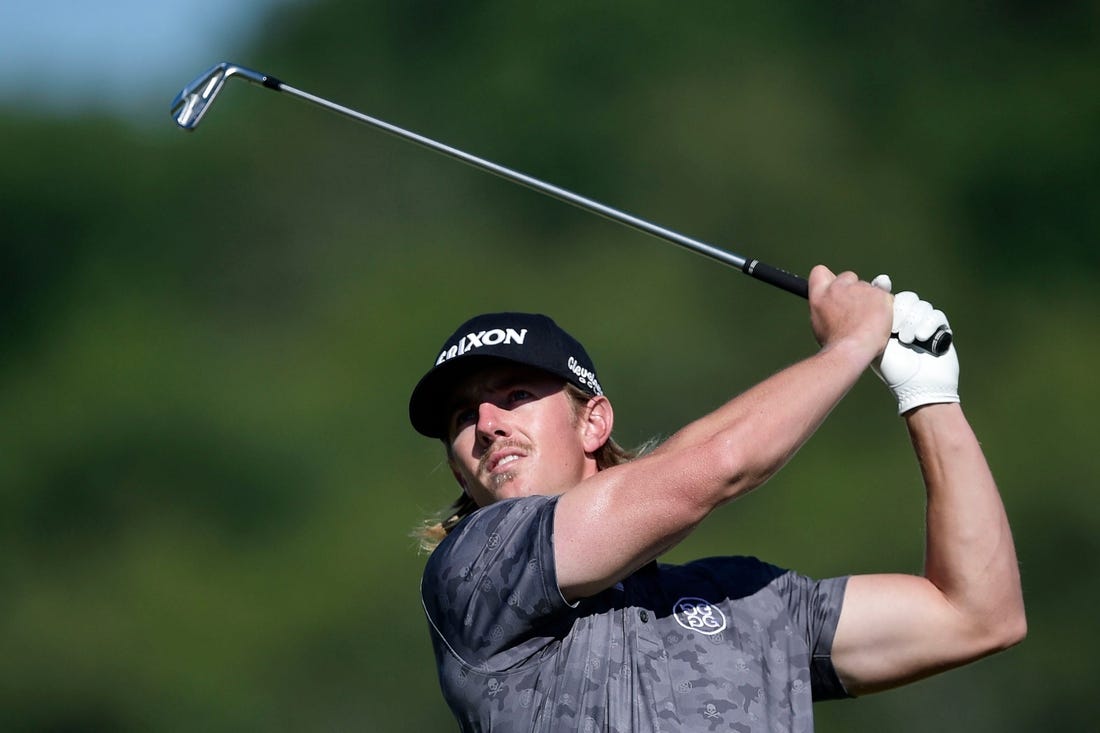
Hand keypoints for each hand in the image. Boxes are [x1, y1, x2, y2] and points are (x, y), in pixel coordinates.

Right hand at [808, 266, 892, 359]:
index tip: (836, 288)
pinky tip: (879, 321)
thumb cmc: (836, 343)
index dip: (829, 279)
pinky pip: (885, 296)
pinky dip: (884, 307)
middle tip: (856, 309)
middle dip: (853, 289)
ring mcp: (860, 288)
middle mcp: (838, 287)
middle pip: (848, 277)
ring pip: (868, 288)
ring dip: (870, 300)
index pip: (820, 272)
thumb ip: (828, 307)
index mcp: (820, 295)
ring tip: (868, 321)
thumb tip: (836, 306)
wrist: (852, 350)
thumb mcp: (821, 323)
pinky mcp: (879, 294)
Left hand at [871, 275, 959, 414]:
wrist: (920, 387)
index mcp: (889, 323)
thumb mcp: (877, 346)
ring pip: (922, 306)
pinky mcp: (941, 330)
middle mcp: (907, 322)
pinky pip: (937, 315)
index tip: (885, 299)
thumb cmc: (894, 370)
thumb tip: (871, 300)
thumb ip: (872, 324)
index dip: (888, 297)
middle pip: (908, 298)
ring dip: (914, 321)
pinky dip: (929, 323)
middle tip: (896, 330)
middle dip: (902, 311)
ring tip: (907, 340)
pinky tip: (921, 337)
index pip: (891, 299)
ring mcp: (924, 325)